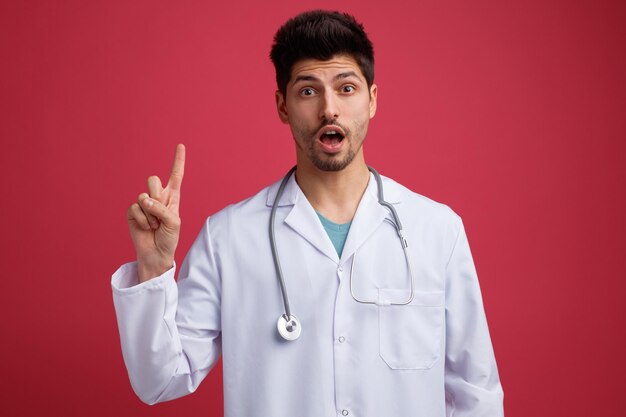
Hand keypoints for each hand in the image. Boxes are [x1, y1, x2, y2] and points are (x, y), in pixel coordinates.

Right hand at [127, 144, 185, 281]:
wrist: (156, 253)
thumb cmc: (169, 238)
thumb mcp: (174, 222)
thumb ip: (162, 209)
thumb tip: (144, 200)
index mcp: (172, 197)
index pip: (176, 175)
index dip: (178, 160)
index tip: (180, 145)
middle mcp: (158, 197)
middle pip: (152, 180)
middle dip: (156, 194)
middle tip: (159, 210)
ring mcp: (144, 204)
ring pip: (143, 195)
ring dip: (150, 212)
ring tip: (154, 224)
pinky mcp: (133, 212)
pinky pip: (135, 207)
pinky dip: (143, 219)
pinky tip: (146, 227)